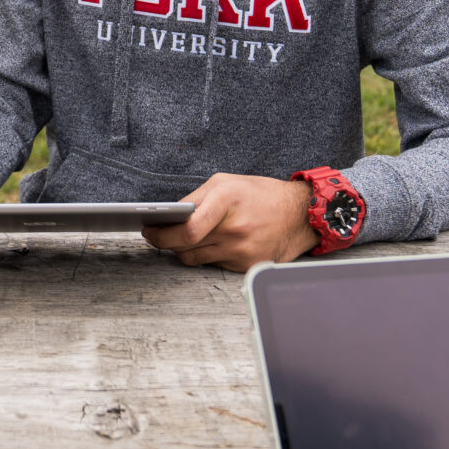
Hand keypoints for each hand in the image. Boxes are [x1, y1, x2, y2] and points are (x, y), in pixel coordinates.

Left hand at [142, 173, 319, 271]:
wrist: (299, 215)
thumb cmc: (262, 195)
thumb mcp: (226, 182)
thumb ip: (196, 198)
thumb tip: (171, 214)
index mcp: (226, 201)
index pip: (187, 228)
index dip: (161, 233)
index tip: (149, 230)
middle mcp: (234, 229)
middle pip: (185, 246)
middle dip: (164, 242)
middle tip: (154, 237)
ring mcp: (241, 250)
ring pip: (194, 259)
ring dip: (181, 250)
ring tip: (177, 239)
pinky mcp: (246, 266)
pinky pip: (213, 264)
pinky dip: (205, 255)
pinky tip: (207, 244)